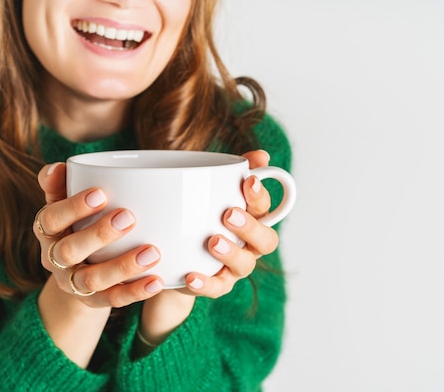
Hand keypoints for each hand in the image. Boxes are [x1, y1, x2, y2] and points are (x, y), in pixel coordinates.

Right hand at [34, 162, 164, 307]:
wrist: (74, 271)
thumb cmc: (75, 224)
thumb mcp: (64, 204)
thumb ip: (61, 185)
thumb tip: (58, 167)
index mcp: (47, 232)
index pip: (50, 220)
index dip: (72, 208)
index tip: (100, 193)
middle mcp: (55, 260)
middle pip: (69, 251)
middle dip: (99, 234)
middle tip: (129, 217)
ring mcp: (73, 284)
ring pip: (92, 280)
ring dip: (123, 266)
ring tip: (152, 252)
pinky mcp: (94, 302)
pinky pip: (113, 300)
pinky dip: (135, 292)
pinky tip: (156, 281)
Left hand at [139, 150, 278, 345]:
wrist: (177, 256)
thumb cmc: (200, 216)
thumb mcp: (210, 190)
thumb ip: (231, 172)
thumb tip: (261, 155)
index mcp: (253, 219)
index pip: (265, 208)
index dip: (260, 196)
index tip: (248, 182)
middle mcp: (250, 245)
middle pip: (266, 240)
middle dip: (250, 226)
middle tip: (229, 213)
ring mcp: (235, 267)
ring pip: (244, 265)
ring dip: (231, 253)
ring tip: (212, 242)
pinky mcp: (216, 285)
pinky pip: (216, 288)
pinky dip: (205, 283)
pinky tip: (191, 275)